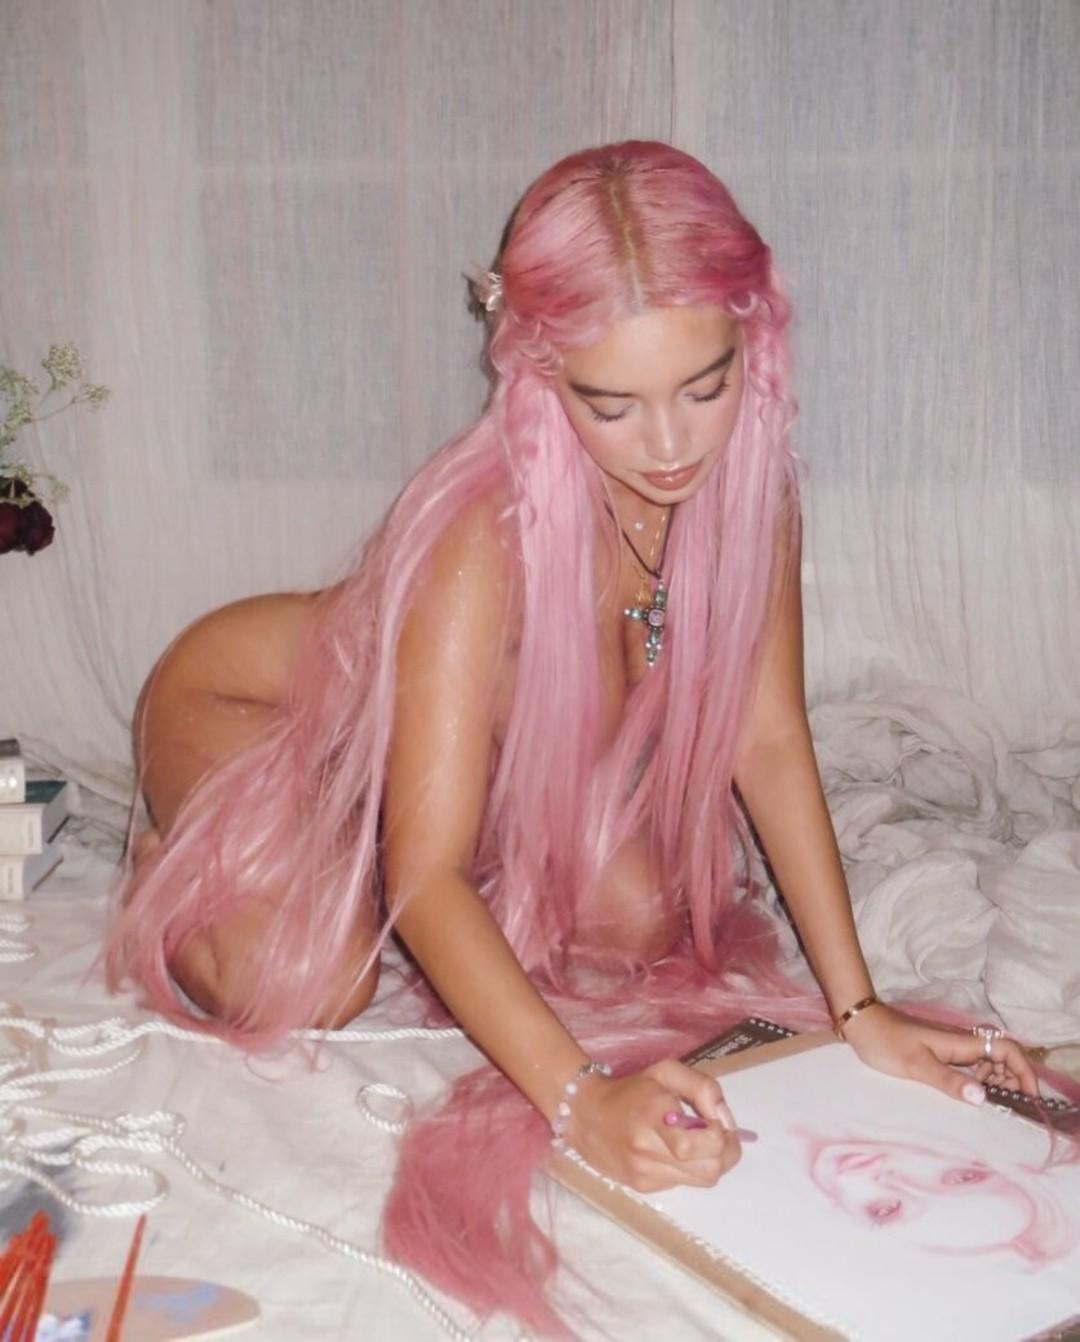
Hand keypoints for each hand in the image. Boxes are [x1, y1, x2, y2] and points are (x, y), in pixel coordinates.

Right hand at [560, 1058, 742, 1193]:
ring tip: (699, 1142)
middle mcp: (649, 1151)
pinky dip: (689, 1168)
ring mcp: (646, 1174)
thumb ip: (703, 1088)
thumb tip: (726, 1121)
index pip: (706, 1143)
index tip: (714, 1119)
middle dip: (724, 1152)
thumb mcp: (666, 1072)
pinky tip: (675, 1151)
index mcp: (655, 1117)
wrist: (585, 1116)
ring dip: (710, 1161)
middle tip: (716, 1133)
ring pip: (703, 1180)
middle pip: (711, 1169)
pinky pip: (683, 1183)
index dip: (721, 1134)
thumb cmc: (631, 1090)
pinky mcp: (644, 1188)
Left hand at [842, 1003, 1039, 1101]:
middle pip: (1004, 1057)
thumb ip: (949, 1081)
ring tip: (988, 1103)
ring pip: (989, 1062)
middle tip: (1006, 1106)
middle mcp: (962, 1042)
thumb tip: (983, 1097)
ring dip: (996, 1081)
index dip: (1024, 1072)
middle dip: (1013, 1080)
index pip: (1007, 1049)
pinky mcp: (941, 1052)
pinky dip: (978, 1080)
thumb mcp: (916, 1065)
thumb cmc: (886, 1042)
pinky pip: (971, 1065)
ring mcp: (952, 1046)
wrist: (862, 1022)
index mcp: (961, 1042)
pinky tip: (968, 1094)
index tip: (1029, 1098)